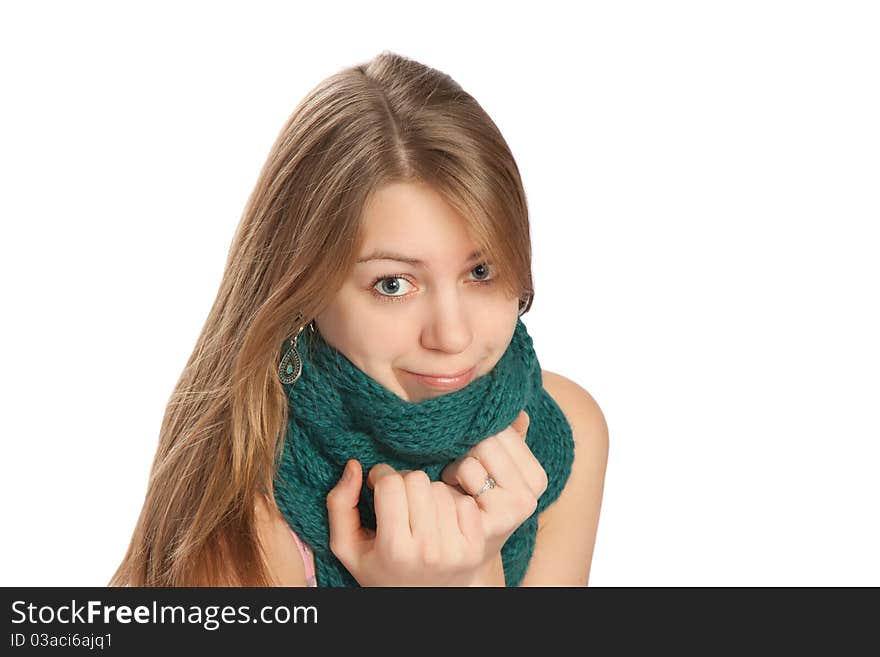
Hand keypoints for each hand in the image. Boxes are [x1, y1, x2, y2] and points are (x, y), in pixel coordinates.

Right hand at [326, 459, 488, 585]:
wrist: (423, 603)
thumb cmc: (382, 570)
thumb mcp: (348, 547)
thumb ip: (340, 506)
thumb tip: (354, 466)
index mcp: (394, 549)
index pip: (391, 484)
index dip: (381, 476)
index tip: (378, 484)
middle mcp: (427, 550)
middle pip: (418, 480)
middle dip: (405, 483)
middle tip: (400, 498)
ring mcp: (456, 549)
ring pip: (441, 488)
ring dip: (428, 493)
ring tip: (420, 510)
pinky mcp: (477, 546)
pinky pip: (466, 501)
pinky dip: (453, 504)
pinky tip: (441, 519)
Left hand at [440, 410, 547, 560]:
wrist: (460, 550)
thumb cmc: (470, 501)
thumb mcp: (490, 468)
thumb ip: (507, 438)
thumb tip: (520, 411)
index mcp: (536, 477)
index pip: (504, 428)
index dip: (480, 437)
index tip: (474, 460)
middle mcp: (531, 494)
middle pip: (489, 437)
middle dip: (467, 450)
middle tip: (459, 475)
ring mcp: (517, 507)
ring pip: (477, 451)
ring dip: (456, 465)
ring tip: (455, 485)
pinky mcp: (497, 518)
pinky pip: (466, 470)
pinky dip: (449, 478)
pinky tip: (451, 495)